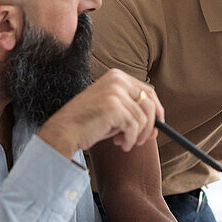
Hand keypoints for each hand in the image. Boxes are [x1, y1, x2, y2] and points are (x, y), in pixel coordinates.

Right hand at [37, 69, 163, 159]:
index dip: (156, 111)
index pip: (148, 91)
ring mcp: (115, 91)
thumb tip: (158, 121)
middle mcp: (117, 80)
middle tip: (144, 140)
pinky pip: (134, 126)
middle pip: (150, 103)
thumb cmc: (88, 123)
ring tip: (124, 142)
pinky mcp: (114, 106)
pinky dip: (130, 139)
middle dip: (151, 124)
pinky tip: (120, 144)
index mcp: (117, 76)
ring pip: (143, 117)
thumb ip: (132, 109)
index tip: (156, 127)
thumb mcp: (113, 110)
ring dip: (137, 135)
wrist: (64, 132)